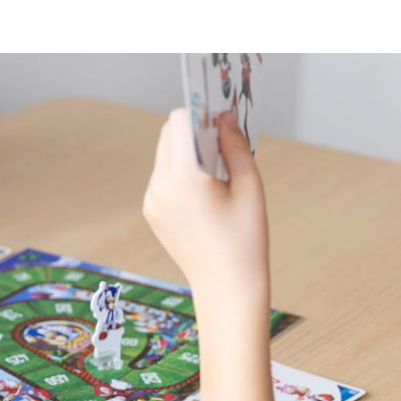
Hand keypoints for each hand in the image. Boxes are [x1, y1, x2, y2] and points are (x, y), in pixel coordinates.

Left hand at [142, 109, 269, 298]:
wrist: (226, 287)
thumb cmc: (244, 239)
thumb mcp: (249, 186)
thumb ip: (235, 144)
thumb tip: (224, 117)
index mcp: (182, 179)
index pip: (179, 122)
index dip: (200, 113)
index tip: (220, 115)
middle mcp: (159, 187)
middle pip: (168, 135)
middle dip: (193, 130)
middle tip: (223, 140)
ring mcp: (151, 201)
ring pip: (164, 155)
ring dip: (187, 151)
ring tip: (217, 170)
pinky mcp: (152, 213)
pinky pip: (163, 178)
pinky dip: (180, 172)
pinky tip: (205, 190)